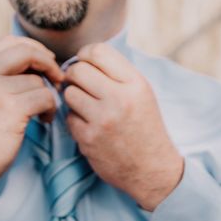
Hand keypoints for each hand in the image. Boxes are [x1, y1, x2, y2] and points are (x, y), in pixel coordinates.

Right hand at [0, 36, 63, 193]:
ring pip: (38, 80)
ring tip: (43, 111)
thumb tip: (33, 61)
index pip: (10, 42)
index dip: (34, 49)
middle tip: (58, 79)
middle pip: (26, 51)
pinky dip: (50, 109)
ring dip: (49, 95)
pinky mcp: (10, 109)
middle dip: (48, 63)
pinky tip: (43, 120)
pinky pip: (45, 98)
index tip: (45, 63)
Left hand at [64, 43, 183, 210]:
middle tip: (80, 84)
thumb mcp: (142, 94)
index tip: (85, 63)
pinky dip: (74, 119)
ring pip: (69, 93)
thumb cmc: (145, 127)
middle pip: (78, 70)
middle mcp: (119, 99)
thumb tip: (83, 57)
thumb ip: (117, 74)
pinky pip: (68, 117)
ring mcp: (102, 120)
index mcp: (135, 84)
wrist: (152, 169)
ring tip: (85, 105)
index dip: (85, 54)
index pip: (98, 51)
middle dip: (74, 75)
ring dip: (73, 97)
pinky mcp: (89, 139)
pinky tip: (88, 124)